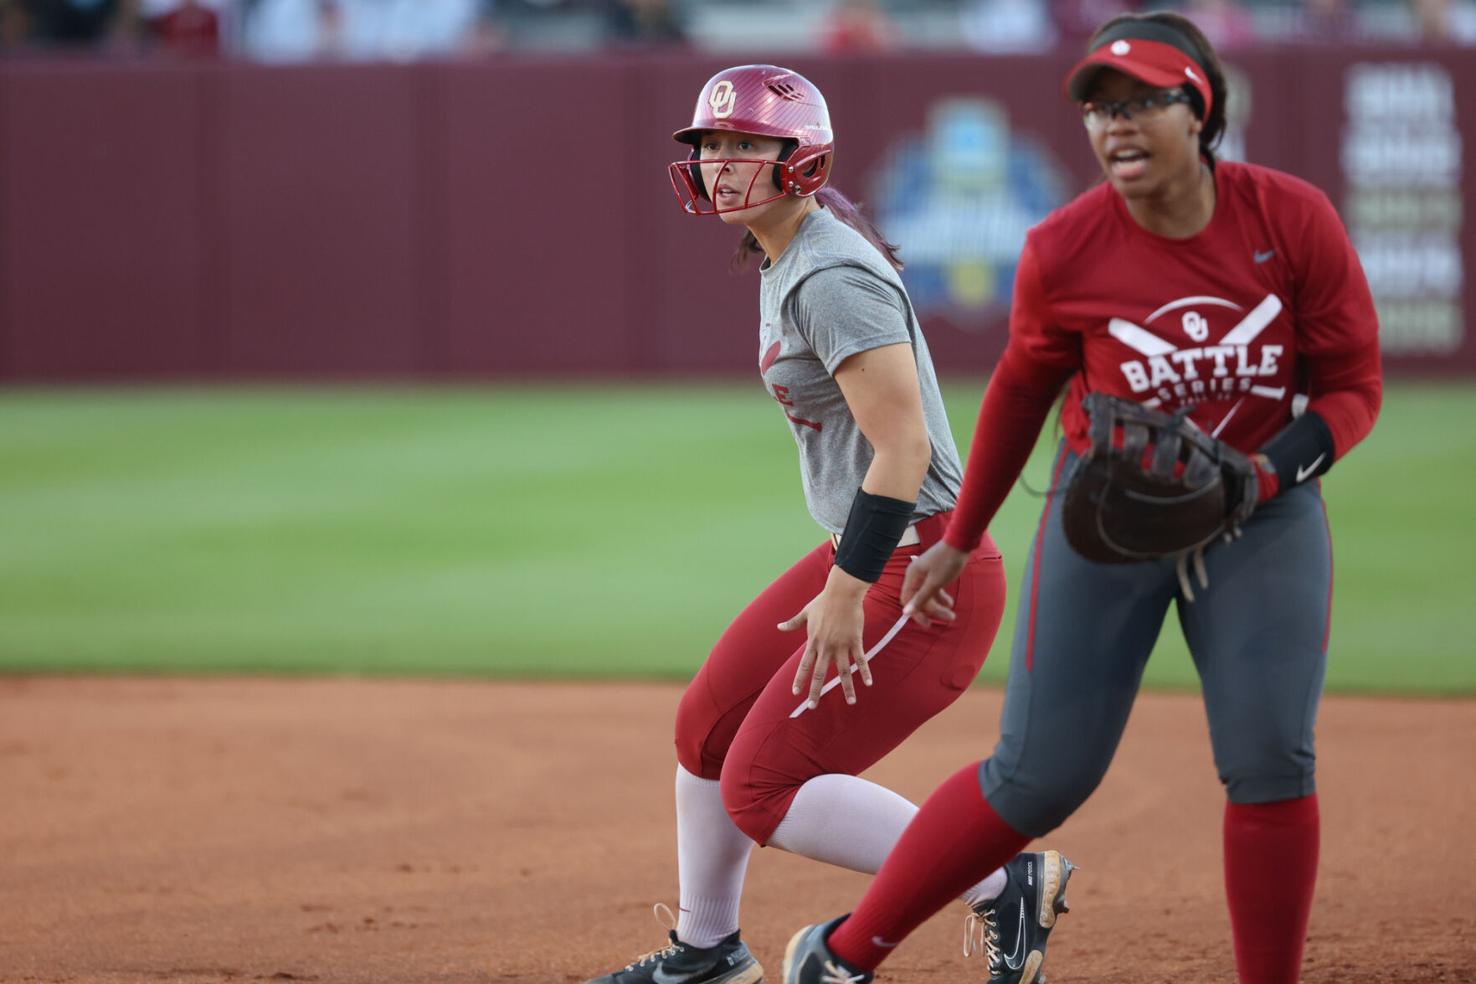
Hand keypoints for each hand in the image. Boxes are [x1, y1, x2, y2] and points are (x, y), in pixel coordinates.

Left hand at [780, 569, 870, 707]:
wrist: (842, 593)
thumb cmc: (823, 601)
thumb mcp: (806, 612)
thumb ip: (793, 623)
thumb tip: (779, 626)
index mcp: (813, 641)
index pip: (804, 665)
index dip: (800, 679)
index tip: (795, 693)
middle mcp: (826, 647)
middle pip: (820, 674)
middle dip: (816, 692)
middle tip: (812, 706)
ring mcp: (841, 645)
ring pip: (843, 672)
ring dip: (847, 688)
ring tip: (851, 702)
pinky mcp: (855, 641)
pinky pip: (861, 660)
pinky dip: (865, 672)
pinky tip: (869, 684)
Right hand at [900, 542, 965, 626]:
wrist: (961, 542)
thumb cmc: (947, 562)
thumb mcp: (934, 583)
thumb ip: (920, 598)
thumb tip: (906, 613)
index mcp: (912, 576)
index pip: (907, 600)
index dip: (916, 613)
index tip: (928, 624)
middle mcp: (916, 575)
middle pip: (919, 598)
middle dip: (933, 610)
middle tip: (949, 618)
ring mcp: (925, 573)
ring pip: (928, 595)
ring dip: (939, 605)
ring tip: (952, 614)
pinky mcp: (934, 572)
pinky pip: (934, 588)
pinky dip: (941, 596)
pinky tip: (950, 603)